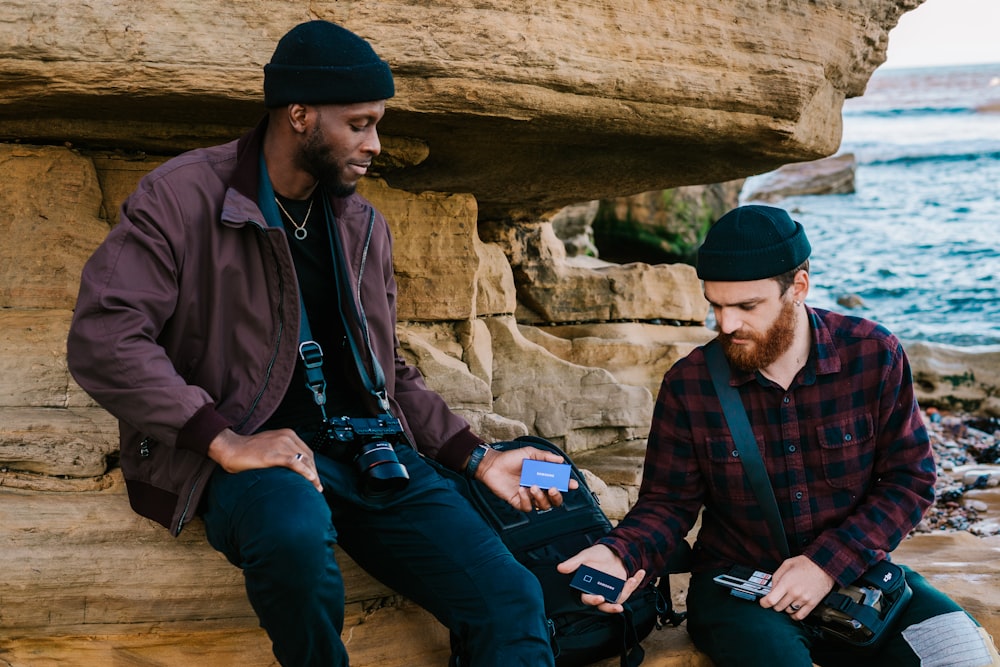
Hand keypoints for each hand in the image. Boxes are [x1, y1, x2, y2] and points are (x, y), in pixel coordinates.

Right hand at [207, 428, 321, 492]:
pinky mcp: (273, 454)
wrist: (230, 448)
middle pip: (308, 457)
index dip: (313, 466)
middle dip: (314, 472)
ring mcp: (280, 445)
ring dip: (312, 475)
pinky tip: (310, 480)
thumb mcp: (270, 446)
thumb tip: (293, 467)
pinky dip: (305, 472)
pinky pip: (294, 463)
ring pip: (303, 460)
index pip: (307, 452)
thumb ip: (283, 452)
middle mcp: (287, 437)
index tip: (315, 478)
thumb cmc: (248, 450)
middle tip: (317, 487)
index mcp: (288, 434)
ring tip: (315, 488)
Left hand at [475, 445, 578, 512]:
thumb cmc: (511, 458)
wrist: (492, 465)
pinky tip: (521, 490)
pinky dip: (526, 500)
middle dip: (557, 496)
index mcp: (543, 477)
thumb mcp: (529, 453)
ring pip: (543, 506)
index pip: (559, 484)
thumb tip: (560, 460)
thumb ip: (545, 456)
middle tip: (552, 488)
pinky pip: (527, 507)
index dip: (567, 485)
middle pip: (554, 500)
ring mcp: (529, 496)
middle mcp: (538, 488)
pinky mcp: (518, 502)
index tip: (572, 484)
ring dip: (541, 498)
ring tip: (533, 486)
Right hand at [557, 544, 645, 612]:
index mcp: (587, 586)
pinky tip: (640, 572)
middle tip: (617, 607)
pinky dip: (636, 581)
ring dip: (627, 592)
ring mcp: (612, 591)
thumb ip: (574, 563)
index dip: (592, 600)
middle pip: (604, 606)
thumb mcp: (585, 556)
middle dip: (610, 608)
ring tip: (632, 580)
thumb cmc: (597, 555)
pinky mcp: (623, 588)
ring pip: (618, 599)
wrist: (611, 550)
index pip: (587, 598)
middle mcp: (600, 591)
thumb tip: (560, 568)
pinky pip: (629, 589)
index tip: (599, 597)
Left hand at [759, 555, 834, 619]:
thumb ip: (776, 577)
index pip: (770, 600)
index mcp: (786, 583)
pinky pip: (800, 616)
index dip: (764, 603)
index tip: (763, 602)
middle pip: (778, 607)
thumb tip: (771, 589)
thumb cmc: (806, 563)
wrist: (824, 566)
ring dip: (785, 608)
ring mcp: (804, 600)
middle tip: (777, 598)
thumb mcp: (787, 564)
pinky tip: (793, 609)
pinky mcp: (812, 604)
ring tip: (787, 600)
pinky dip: (794, 615)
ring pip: (788, 611)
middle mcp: (794, 593)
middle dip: (775, 603)